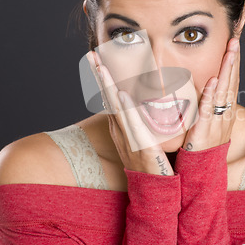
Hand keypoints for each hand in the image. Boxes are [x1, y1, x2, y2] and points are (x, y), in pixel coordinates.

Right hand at [87, 51, 173, 175]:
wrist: (153, 188)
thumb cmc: (150, 162)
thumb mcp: (142, 136)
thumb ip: (139, 120)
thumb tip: (138, 102)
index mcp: (121, 126)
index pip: (110, 96)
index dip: (103, 78)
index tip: (97, 59)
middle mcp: (120, 130)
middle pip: (107, 98)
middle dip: (99, 76)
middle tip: (91, 55)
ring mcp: (127, 137)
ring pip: (115, 107)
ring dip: (107, 86)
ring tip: (101, 68)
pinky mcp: (140, 145)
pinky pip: (131, 124)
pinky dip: (126, 109)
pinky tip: (121, 95)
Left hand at [182, 37, 239, 150]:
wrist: (202, 172)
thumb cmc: (203, 146)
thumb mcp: (209, 123)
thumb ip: (207, 106)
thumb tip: (205, 86)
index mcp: (225, 112)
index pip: (231, 83)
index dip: (233, 64)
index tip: (234, 45)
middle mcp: (225, 115)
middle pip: (231, 84)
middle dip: (233, 61)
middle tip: (235, 41)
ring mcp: (217, 123)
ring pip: (224, 93)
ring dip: (227, 72)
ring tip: (230, 53)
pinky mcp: (205, 132)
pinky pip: (209, 111)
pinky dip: (211, 95)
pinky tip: (213, 81)